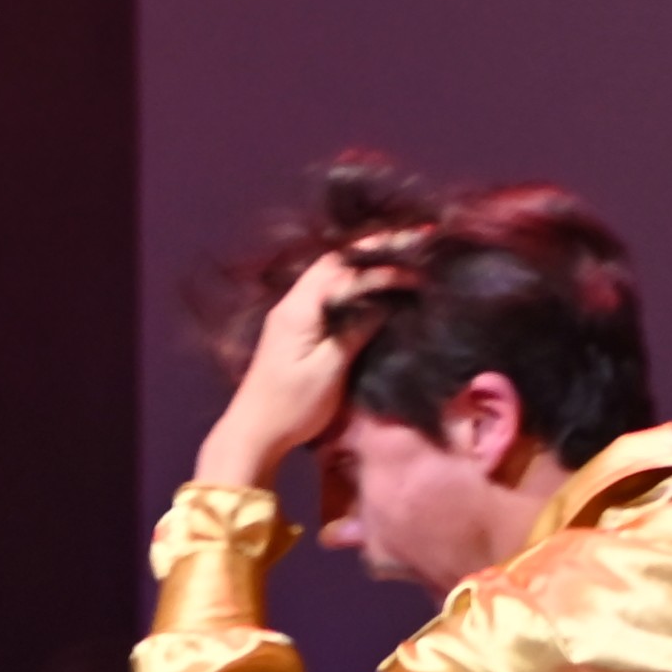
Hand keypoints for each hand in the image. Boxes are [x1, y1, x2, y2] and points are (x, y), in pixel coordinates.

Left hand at [192, 237, 398, 489]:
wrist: (254, 432)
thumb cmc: (291, 407)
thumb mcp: (329, 371)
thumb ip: (355, 331)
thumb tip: (384, 303)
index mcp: (300, 310)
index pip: (346, 274)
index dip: (383, 269)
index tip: (417, 274)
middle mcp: (292, 302)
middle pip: (336, 260)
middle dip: (375, 247)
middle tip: (414, 238)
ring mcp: (291, 311)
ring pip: (330, 271)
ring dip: (363, 260)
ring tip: (399, 250)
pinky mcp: (294, 324)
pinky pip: (326, 288)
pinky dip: (351, 277)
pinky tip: (371, 279)